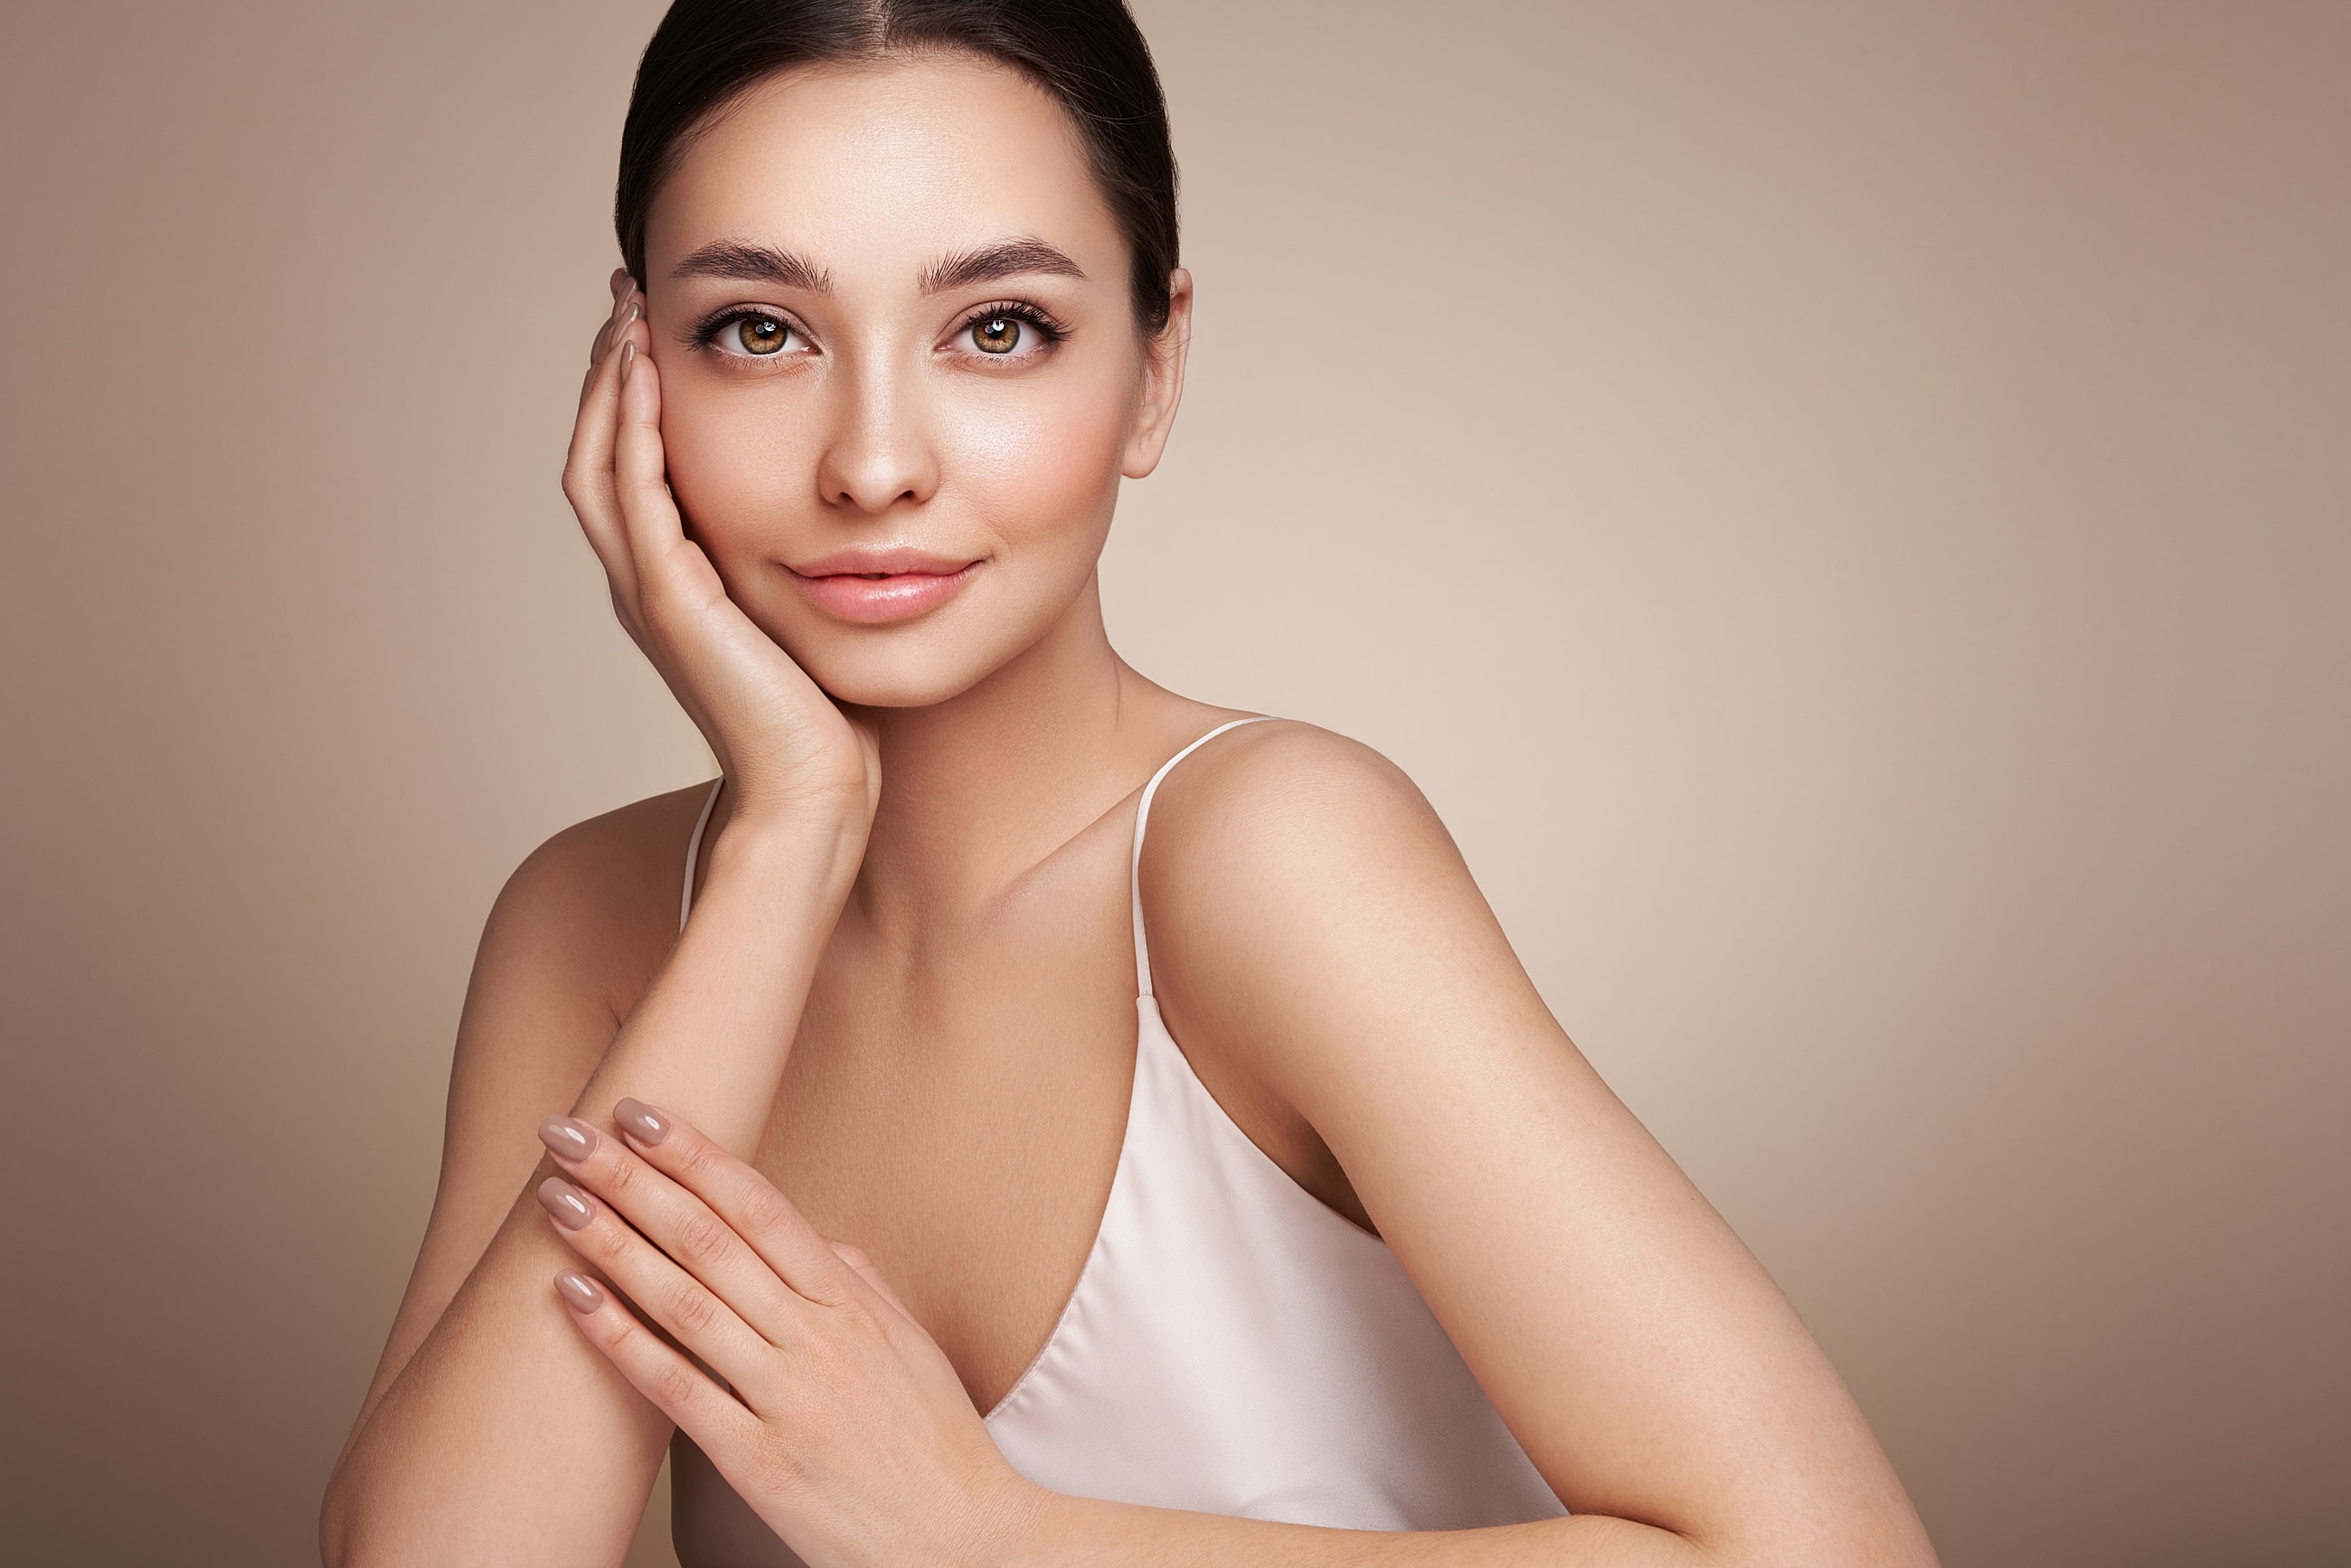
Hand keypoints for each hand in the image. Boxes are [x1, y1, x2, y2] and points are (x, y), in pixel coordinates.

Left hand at [533, 1101, 1044, 1566]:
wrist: (965, 1539)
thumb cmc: (936, 1444)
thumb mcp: (910, 1345)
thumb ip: (858, 1284)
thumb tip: (813, 1239)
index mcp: (853, 1303)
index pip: (761, 1206)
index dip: (696, 1154)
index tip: (642, 1112)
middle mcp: (818, 1338)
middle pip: (710, 1239)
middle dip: (633, 1178)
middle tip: (570, 1133)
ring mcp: (787, 1398)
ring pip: (685, 1301)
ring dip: (613, 1243)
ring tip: (557, 1199)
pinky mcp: (759, 1462)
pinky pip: (677, 1389)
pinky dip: (621, 1339)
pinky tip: (575, 1298)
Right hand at [564, 270, 877, 834]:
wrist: (820, 796)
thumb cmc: (831, 721)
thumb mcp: (810, 617)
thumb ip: (804, 564)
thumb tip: (849, 510)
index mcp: (674, 586)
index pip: (630, 469)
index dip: (634, 397)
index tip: (657, 326)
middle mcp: (647, 585)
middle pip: (598, 453)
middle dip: (610, 371)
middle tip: (625, 294)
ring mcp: (650, 594)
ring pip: (600, 464)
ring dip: (611, 383)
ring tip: (627, 310)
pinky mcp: (671, 603)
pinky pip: (635, 496)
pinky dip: (634, 430)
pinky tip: (650, 373)